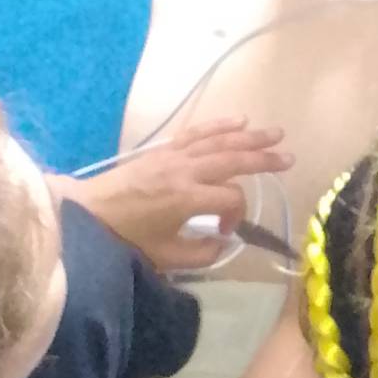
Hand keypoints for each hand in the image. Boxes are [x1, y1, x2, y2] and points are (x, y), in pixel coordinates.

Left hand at [56, 118, 289, 270]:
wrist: (88, 214)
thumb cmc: (125, 239)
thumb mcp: (165, 257)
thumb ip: (201, 254)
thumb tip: (224, 243)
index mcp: (187, 199)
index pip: (231, 199)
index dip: (237, 215)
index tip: (225, 230)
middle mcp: (185, 171)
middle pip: (233, 160)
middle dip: (263, 159)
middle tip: (289, 159)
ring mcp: (174, 156)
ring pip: (219, 141)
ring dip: (249, 137)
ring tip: (275, 134)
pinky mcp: (163, 150)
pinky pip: (197, 132)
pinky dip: (219, 125)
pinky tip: (239, 121)